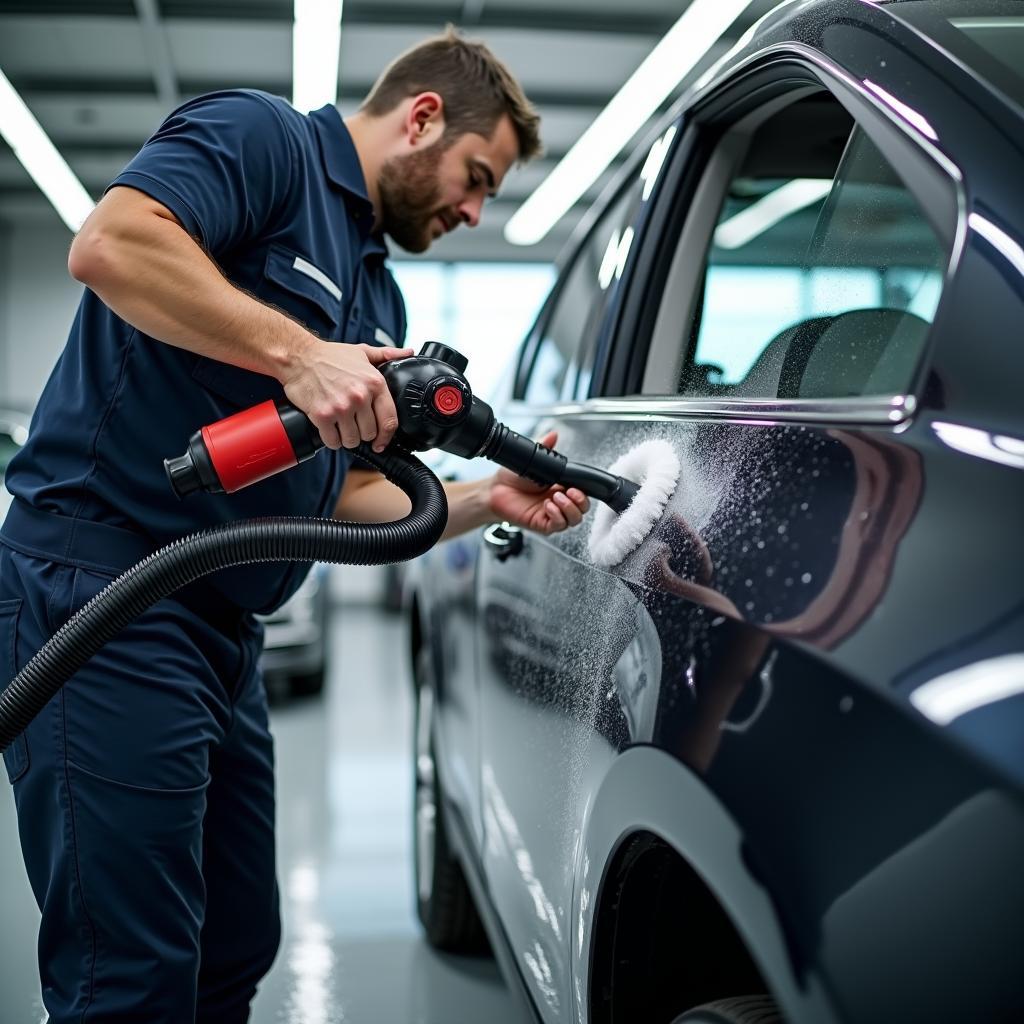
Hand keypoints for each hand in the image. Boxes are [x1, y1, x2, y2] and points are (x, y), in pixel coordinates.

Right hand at [282, 341, 412, 451]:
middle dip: (362, 434)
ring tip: (341, 427)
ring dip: (346, 438)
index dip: (386, 437)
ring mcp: (341, 407)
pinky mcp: (322, 416)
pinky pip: (333, 441)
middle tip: (353, 425)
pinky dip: (331, 440)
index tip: (381, 443)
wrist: (299, 357)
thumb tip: (407, 353)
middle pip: (369, 434)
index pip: (389, 420)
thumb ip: (386, 354)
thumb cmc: (330, 356)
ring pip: (352, 440)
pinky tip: (329, 429)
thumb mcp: (362, 351)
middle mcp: (360, 396)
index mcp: (374, 383)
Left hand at [487, 432, 589, 533]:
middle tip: (570, 492)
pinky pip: (558, 525)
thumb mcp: (531, 460)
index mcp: (560, 487)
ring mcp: (551, 514)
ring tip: (556, 497)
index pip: (582, 493)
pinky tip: (548, 506)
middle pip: (583, 508)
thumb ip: (544, 447)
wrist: (495, 490)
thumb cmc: (512, 478)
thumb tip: (553, 434)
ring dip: (569, 508)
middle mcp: (559, 502)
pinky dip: (557, 515)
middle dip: (580, 501)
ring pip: (574, 519)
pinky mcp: (542, 524)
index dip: (583, 491)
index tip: (576, 486)